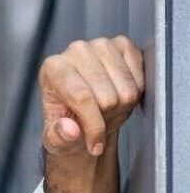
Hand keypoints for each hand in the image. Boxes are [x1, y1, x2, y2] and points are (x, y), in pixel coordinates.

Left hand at [39, 35, 144, 157]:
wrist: (83, 111)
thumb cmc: (66, 123)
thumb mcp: (55, 139)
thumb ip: (58, 137)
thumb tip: (70, 131)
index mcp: (53, 69)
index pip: (82, 98)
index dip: (93, 127)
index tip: (95, 147)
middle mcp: (76, 51)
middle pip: (107, 96)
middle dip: (105, 118)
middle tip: (97, 123)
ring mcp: (102, 44)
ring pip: (126, 89)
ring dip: (120, 107)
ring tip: (106, 111)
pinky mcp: (123, 45)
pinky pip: (139, 78)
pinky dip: (133, 94)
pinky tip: (118, 95)